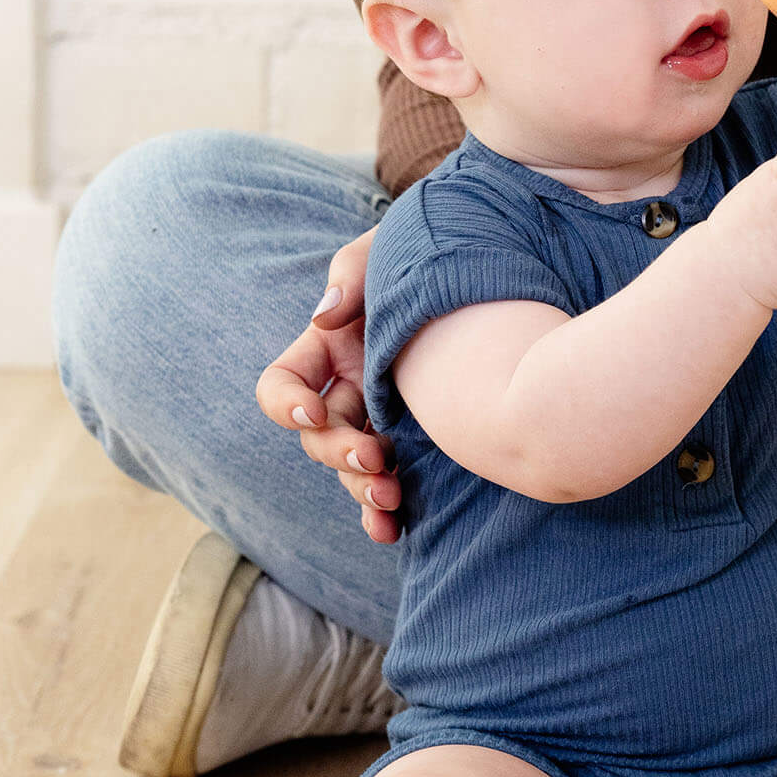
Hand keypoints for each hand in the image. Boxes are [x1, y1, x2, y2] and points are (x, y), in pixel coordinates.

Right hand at [255, 229, 403, 543]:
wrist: (495, 267)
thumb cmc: (432, 250)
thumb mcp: (389, 245)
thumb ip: (354, 270)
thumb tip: (326, 317)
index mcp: (331, 348)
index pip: (281, 384)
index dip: (284, 403)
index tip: (313, 410)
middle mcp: (351, 389)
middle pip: (320, 437)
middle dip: (340, 452)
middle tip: (377, 456)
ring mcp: (383, 417)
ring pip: (352, 469)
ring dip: (361, 490)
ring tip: (390, 497)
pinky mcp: (419, 438)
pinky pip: (388, 484)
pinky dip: (382, 514)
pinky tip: (394, 531)